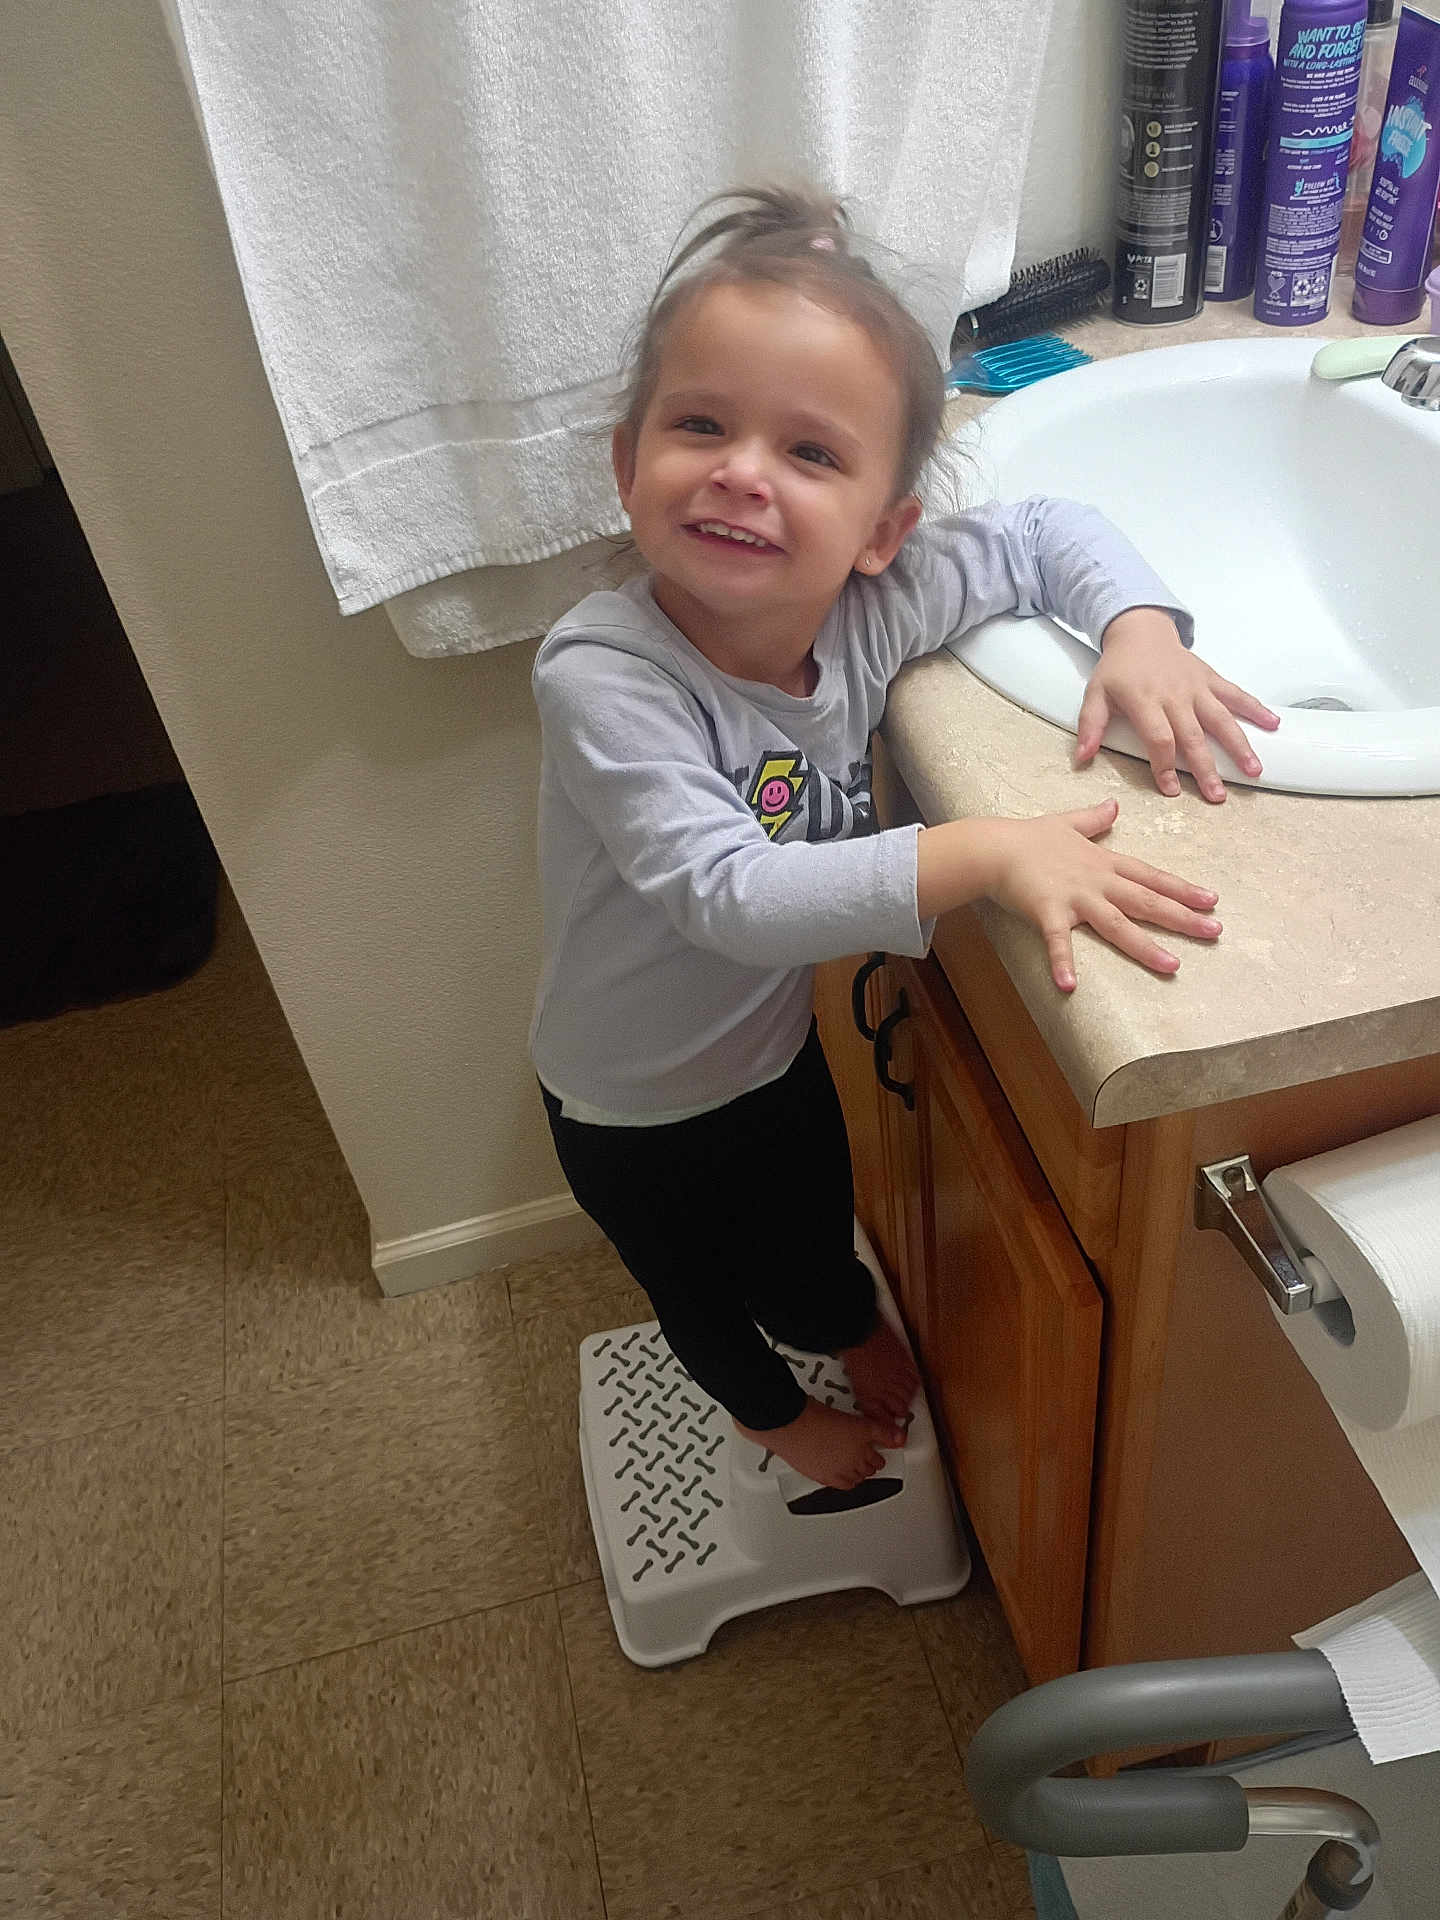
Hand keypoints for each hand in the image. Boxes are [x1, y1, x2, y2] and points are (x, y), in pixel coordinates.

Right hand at [974, 797, 1220, 990]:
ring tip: (1172, 966)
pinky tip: (1069, 986)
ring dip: (1145, 946)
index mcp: (1104, 863)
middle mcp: (1097, 882)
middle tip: (1215, 931)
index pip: (1151, 877)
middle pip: (1146, 901)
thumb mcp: (1067, 822)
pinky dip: (1062, 962)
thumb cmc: (1028, 837)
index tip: (1212, 900)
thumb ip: (1094, 818)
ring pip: (1117, 925)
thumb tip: (1114, 805)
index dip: (1182, 889)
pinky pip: (1057, 941)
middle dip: (1183, 917)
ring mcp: (1074, 897)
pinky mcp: (1047, 911)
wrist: (994, 846)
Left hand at [1080, 608, 1279, 802]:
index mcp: (1145, 700)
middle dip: (1207, 769)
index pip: (1159, 738)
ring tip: (1255, 770)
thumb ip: (1090, 726)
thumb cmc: (1118, 668)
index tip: (1172, 791)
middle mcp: (1174, 695)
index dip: (1165, 766)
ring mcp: (1196, 686)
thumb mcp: (1095, 694)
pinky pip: (1236, 694)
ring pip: (1221, 718)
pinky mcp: (1210, 679)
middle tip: (1218, 796)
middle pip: (1194, 736)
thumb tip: (1081, 758)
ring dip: (1239, 745)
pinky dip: (1256, 707)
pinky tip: (1274, 723)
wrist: (1140, 630)